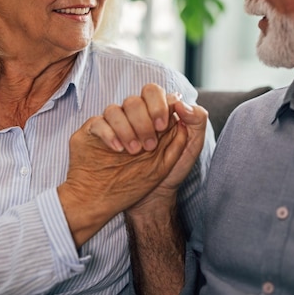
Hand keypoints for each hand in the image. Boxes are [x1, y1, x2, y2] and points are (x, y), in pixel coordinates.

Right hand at [97, 84, 208, 211]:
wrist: (149, 202)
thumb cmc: (170, 174)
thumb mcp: (189, 149)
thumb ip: (195, 122)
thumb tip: (180, 101)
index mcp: (156, 115)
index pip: (153, 93)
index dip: (158, 105)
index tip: (162, 127)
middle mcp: (134, 117)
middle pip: (134, 100)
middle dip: (142, 120)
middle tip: (149, 145)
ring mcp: (115, 126)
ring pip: (114, 109)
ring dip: (125, 128)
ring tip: (134, 151)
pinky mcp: (98, 135)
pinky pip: (97, 123)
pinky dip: (108, 134)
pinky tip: (118, 149)